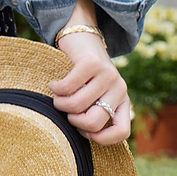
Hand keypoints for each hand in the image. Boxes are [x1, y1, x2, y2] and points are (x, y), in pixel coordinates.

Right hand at [47, 0, 130, 145]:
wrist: (82, 37)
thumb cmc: (83, 74)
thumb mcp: (94, 95)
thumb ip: (94, 112)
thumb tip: (84, 135)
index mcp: (123, 101)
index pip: (122, 132)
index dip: (100, 138)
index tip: (83, 132)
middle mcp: (120, 89)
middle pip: (94, 122)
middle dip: (73, 121)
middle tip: (66, 110)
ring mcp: (108, 75)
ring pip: (77, 105)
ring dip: (59, 103)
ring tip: (57, 96)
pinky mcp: (92, 63)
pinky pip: (68, 87)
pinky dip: (55, 89)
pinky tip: (53, 84)